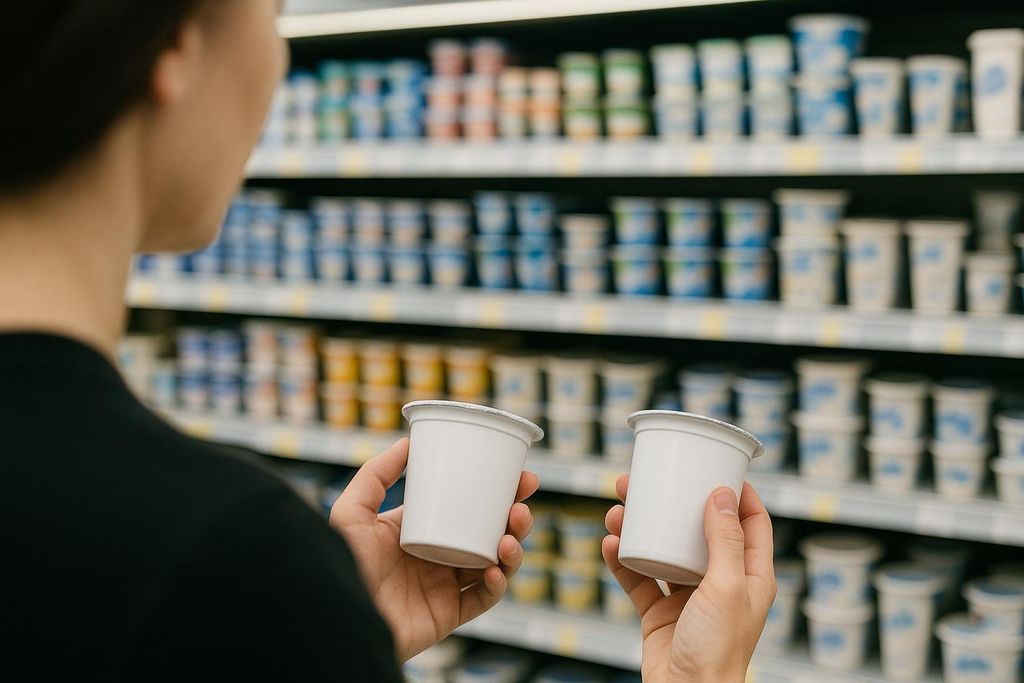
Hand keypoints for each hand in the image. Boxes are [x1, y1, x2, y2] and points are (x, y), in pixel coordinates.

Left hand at [330, 438, 538, 660]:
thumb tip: (408, 442)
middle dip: (515, 518)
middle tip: (523, 503)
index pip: (469, 507)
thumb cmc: (340, 563)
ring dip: (513, 549)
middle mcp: (439, 556)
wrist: (337, 616)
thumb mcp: (352, 511)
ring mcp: (445, 586)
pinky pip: (482, 599)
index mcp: (423, 530)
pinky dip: (496, 584)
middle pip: (490, 534)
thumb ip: (375, 475)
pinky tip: (495, 569)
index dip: (498, 493)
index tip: (520, 477)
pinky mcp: (448, 615)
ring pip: (494, 565)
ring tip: (511, 535)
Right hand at [603, 478, 775, 682]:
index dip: (736, 493)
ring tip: (618, 509)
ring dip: (641, 527)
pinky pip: (639, 577)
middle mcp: (721, 582)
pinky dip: (623, 559)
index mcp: (751, 576)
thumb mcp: (727, 587)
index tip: (713, 467)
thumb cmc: (718, 650)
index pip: (751, 523)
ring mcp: (688, 596)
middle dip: (673, 503)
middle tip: (646, 481)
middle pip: (698, 529)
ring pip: (664, 549)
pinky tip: (610, 544)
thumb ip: (725, 540)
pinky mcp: (659, 611)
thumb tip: (722, 493)